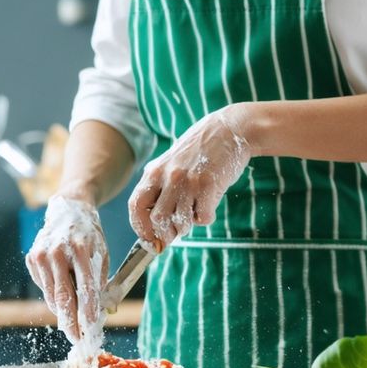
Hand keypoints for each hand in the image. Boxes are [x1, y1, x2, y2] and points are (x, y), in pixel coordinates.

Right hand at [25, 195, 109, 343]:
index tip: (91, 329)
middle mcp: (58, 251)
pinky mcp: (32, 258)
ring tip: (73, 323)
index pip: (85, 287)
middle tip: (77, 338)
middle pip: (63, 296)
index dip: (88, 311)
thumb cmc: (90, 236)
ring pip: (51, 295)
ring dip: (63, 312)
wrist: (69, 210)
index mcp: (81, 248)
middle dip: (71, 321)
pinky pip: (44, 287)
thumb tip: (100, 312)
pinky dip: (54, 295)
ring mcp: (41, 255)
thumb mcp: (102, 254)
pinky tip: (64, 293)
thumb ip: (100, 282)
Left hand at [128, 107, 250, 249]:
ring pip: (180, 222)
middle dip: (166, 234)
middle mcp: (168, 176)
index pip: (136, 206)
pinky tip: (209, 206)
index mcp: (154, 171)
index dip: (140, 227)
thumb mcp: (171, 162)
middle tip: (177, 232)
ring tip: (194, 214)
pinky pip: (202, 217)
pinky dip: (205, 218)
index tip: (150, 238)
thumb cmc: (201, 150)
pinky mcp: (209, 185)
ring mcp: (188, 181)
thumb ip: (159, 185)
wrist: (230, 129)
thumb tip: (153, 222)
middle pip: (157, 220)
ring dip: (187, 226)